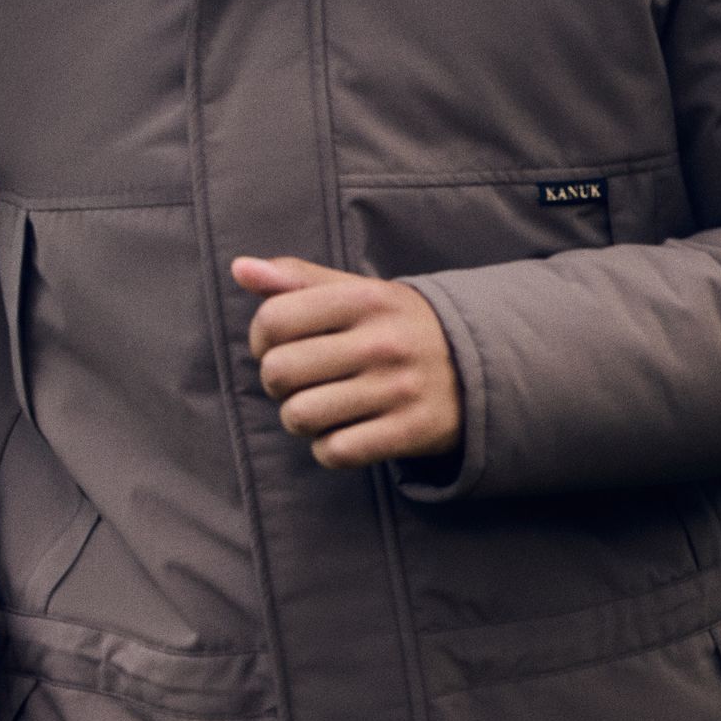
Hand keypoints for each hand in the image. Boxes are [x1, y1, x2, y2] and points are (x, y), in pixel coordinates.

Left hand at [233, 254, 463, 470]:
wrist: (480, 367)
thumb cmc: (399, 327)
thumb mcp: (359, 292)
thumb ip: (298, 278)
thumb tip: (240, 268)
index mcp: (367, 299)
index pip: (274, 320)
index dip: (260, 339)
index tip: (277, 347)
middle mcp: (383, 342)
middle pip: (279, 373)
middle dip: (277, 383)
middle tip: (299, 382)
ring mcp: (399, 389)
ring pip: (301, 416)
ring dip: (299, 418)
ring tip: (319, 408)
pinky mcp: (410, 431)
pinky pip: (335, 452)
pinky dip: (328, 448)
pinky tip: (342, 432)